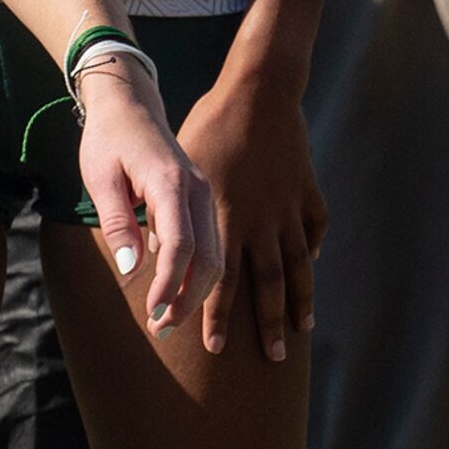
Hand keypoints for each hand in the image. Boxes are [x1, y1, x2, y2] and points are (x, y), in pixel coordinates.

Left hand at [76, 62, 221, 336]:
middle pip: (209, 257)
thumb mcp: (100, 179)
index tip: (151, 313)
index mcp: (172, 182)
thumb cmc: (109, 140)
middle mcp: (198, 189)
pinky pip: (211, 243)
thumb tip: (133, 270)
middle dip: (187, 299)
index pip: (181, 246)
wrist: (129, 104)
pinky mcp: (202, 198)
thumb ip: (117, 223)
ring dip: (195, 291)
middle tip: (160, 329)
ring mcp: (205, 193)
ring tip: (166, 319)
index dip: (168, 285)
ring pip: (216, 254)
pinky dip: (198, 273)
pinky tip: (174, 291)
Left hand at [178, 69, 326, 361]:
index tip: (211, 349)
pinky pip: (313, 226)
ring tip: (303, 330)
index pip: (218, 280)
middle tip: (271, 358)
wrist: (259, 90)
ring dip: (300, 300)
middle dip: (269, 325)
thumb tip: (135, 258)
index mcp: (225, 217)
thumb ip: (153, 217)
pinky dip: (312, 247)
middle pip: (268, 284)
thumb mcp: (172, 169)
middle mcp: (261, 220)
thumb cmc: (208, 124)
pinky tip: (310, 264)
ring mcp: (288, 205)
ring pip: (297, 264)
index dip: (214, 316)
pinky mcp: (305, 187)